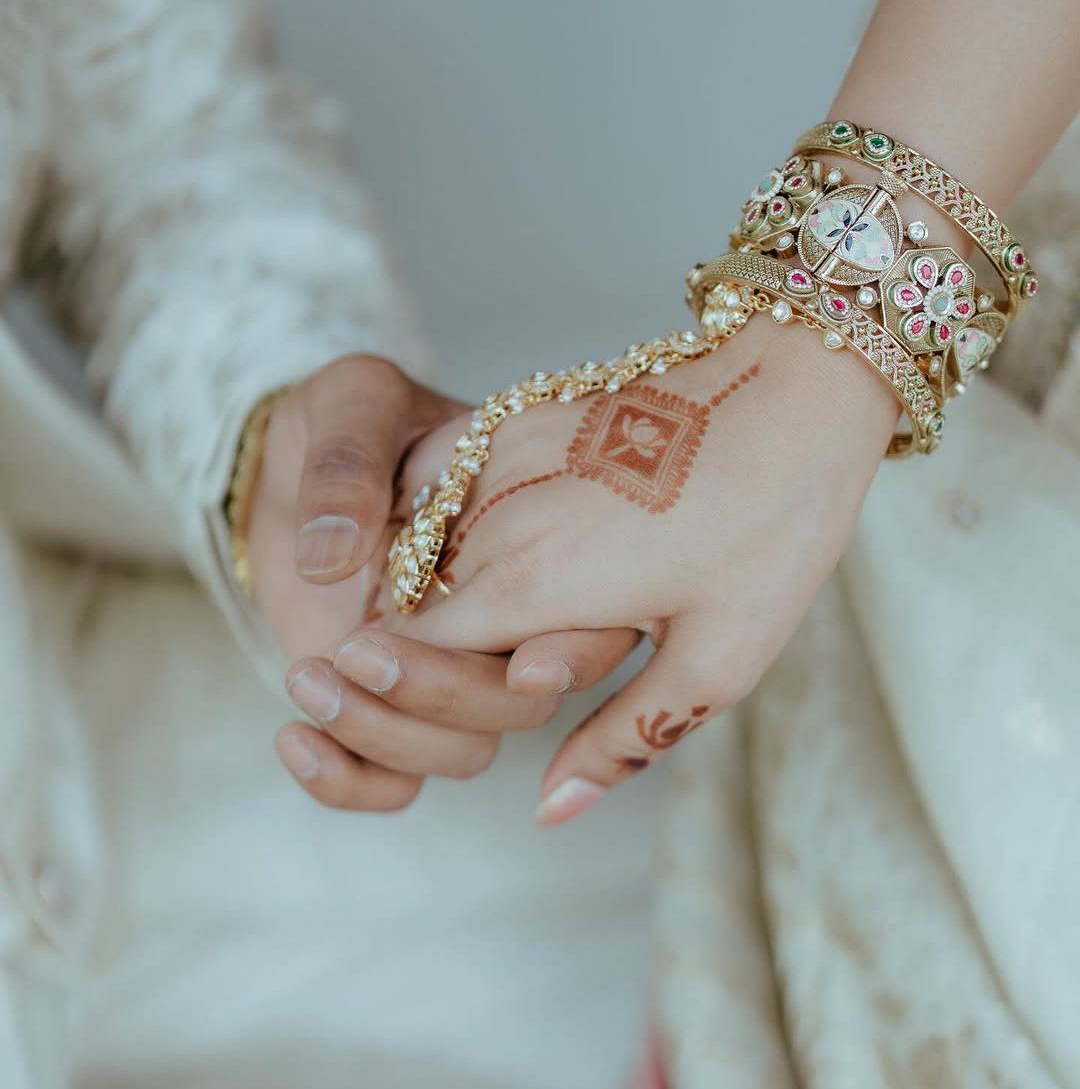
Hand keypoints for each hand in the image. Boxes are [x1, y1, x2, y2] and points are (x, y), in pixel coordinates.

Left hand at [247, 353, 637, 808]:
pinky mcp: (387, 703)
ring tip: (306, 674)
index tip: (520, 666)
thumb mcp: (351, 402)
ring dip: (384, 735)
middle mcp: (501, 617)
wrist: (285, 459)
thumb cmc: (342, 418)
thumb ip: (348, 464)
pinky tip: (292, 738)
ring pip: (463, 753)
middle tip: (353, 646)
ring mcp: (447, 669)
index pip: (588, 615)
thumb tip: (333, 558)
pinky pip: (394, 781)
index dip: (573, 653)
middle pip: (522, 705)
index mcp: (528, 541)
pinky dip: (345, 783)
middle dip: (445, 696)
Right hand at [381, 316, 898, 823]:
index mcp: (533, 582)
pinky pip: (447, 480)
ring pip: (421, 541)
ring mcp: (502, 452)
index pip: (410, 653)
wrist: (791, 393)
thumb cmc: (768, 528)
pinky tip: (502, 535)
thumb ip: (621, 741)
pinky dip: (450, 520)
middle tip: (485, 663)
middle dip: (426, 645)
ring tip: (506, 604)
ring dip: (436, 582)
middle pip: (410, 601)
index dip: (411, 691)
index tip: (429, 703)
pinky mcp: (518, 414)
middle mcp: (496, 513)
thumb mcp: (717, 659)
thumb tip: (552, 810)